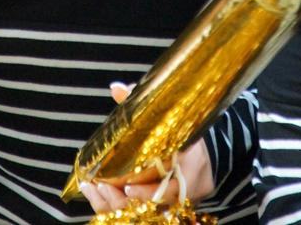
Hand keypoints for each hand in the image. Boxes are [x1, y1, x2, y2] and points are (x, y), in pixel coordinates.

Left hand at [79, 83, 214, 214]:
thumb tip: (116, 88)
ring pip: (145, 214)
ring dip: (117, 206)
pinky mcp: (165, 209)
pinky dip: (118, 208)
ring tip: (94, 191)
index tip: (126, 186)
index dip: (148, 191)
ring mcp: (175, 203)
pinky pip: (141, 215)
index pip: (172, 188)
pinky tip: (98, 196)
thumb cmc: (184, 134)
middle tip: (102, 188)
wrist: (206, 158)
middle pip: (153, 206)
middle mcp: (184, 190)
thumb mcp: (170, 119)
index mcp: (191, 167)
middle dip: (126, 200)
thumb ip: (141, 104)